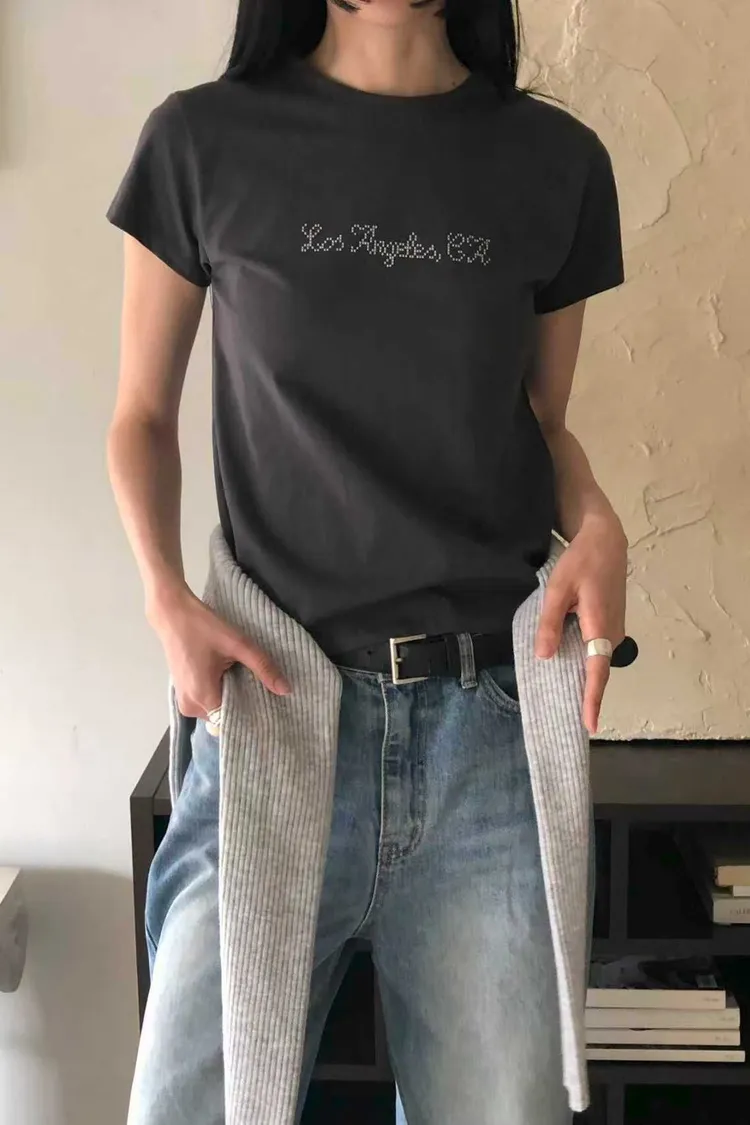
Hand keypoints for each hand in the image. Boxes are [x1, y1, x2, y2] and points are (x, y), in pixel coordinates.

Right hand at [146, 581, 290, 719]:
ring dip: (230, 697)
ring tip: (244, 680)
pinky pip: (206, 702)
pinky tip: (230, 677)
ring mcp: (184, 701)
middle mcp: (190, 707)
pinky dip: (219, 692)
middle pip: (224, 717)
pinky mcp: (182, 693)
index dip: (252, 713)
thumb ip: (262, 667)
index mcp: (203, 698)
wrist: (172, 613)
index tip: (269, 705)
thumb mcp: (238, 644)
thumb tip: (286, 690)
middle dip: (242, 704)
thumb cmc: (203, 627)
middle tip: (260, 688)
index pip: (233, 720)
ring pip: (216, 710)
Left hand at [535, 518, 626, 733]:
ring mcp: (615, 630)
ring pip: (595, 659)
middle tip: (565, 717)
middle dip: (584, 694)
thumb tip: (545, 656)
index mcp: (600, 626)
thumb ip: (549, 623)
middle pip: (596, 670)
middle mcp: (612, 634)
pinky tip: (567, 661)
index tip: (590, 725)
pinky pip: (596, 649)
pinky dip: (584, 658)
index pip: (597, 671)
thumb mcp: (556, 589)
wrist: (606, 540)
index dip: (593, 699)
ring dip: (582, 674)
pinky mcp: (611, 624)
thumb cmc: (581, 562)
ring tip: (564, 696)